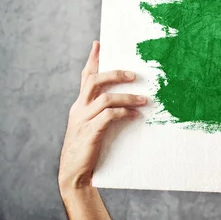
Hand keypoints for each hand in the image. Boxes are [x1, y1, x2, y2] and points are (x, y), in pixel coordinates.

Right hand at [58, 41, 146, 192]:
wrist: (74, 175)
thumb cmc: (89, 150)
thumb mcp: (93, 126)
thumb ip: (105, 113)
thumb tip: (130, 103)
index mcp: (80, 105)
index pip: (85, 77)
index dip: (92, 60)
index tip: (99, 43)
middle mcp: (79, 109)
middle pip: (94, 81)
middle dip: (114, 74)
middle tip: (134, 74)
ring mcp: (83, 121)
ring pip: (105, 99)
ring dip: (128, 97)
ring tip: (145, 100)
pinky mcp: (90, 133)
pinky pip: (109, 116)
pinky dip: (124, 113)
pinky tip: (135, 115)